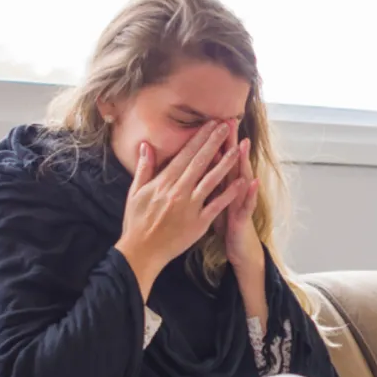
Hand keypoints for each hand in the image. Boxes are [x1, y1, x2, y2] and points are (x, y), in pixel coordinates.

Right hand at [115, 121, 246, 299]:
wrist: (141, 251)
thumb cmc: (136, 222)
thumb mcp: (135, 192)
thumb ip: (144, 168)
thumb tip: (146, 145)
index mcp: (163, 182)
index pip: (184, 155)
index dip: (198, 138)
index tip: (210, 125)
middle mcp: (177, 191)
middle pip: (199, 162)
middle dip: (213, 143)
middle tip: (226, 126)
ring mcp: (189, 207)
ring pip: (210, 180)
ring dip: (225, 163)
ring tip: (237, 149)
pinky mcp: (198, 223)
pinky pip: (217, 205)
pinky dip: (229, 193)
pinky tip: (241, 182)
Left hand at [213, 121, 262, 269]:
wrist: (238, 247)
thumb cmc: (224, 224)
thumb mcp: (212, 201)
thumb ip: (205, 182)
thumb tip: (193, 166)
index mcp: (218, 185)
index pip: (214, 160)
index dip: (211, 142)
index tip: (207, 120)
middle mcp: (231, 189)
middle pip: (229, 163)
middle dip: (229, 143)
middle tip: (229, 121)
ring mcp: (239, 202)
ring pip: (241, 179)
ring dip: (242, 162)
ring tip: (243, 144)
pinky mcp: (243, 218)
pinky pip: (246, 204)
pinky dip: (249, 193)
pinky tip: (251, 181)